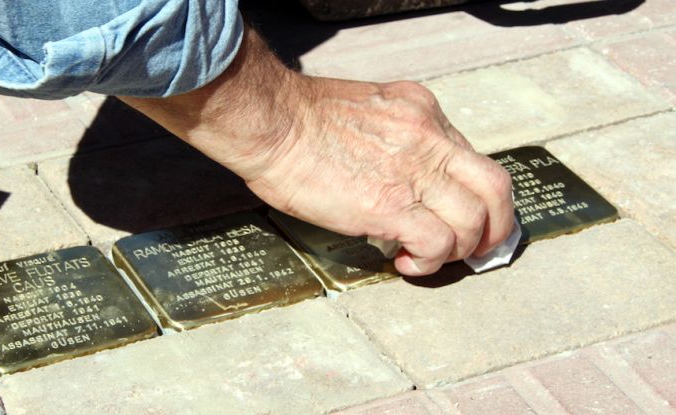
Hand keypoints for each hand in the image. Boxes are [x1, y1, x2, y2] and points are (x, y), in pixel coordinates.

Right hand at [119, 25, 513, 275]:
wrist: (271, 122)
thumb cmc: (297, 117)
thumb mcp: (364, 109)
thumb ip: (392, 135)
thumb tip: (393, 173)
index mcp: (421, 111)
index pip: (470, 156)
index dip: (470, 193)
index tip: (457, 212)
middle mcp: (428, 138)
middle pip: (495, 187)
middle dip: (497, 225)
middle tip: (479, 246)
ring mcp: (414, 172)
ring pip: (475, 220)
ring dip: (462, 248)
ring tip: (431, 257)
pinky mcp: (392, 206)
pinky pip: (439, 243)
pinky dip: (431, 262)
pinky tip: (407, 263)